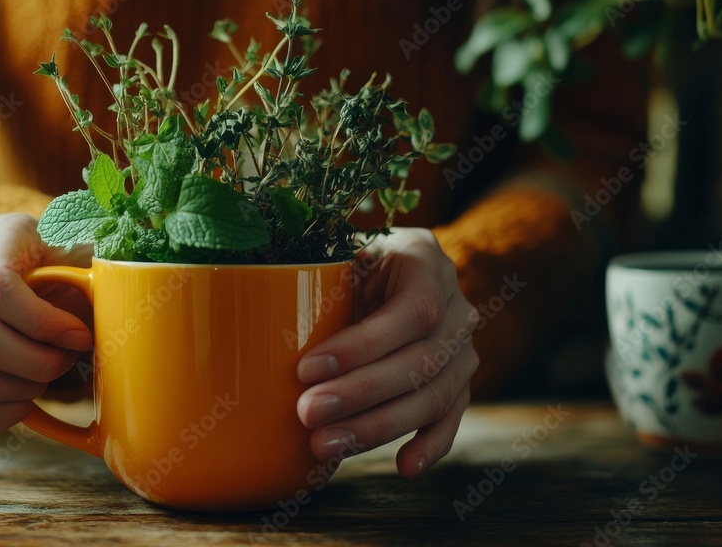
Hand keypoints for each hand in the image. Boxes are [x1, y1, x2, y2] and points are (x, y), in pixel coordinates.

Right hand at [0, 213, 92, 429]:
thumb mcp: (98, 255)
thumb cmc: (81, 272)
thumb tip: (126, 280)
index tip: (81, 336)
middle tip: (67, 360)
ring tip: (49, 376)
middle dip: (34, 363)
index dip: (42, 323)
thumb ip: (111, 260)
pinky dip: (3, 412)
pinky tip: (29, 395)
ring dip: (19, 389)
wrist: (53, 289)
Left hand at [295, 228, 478, 478]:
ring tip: (326, 444)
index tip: (307, 369)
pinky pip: (450, 417)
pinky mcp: (459, 384)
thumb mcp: (335, 254)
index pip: (410, 312)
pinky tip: (404, 467)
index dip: (361, 346)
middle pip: (420, 361)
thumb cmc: (347, 265)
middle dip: (359, 394)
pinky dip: (429, 445)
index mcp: (426, 261)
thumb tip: (257, 300)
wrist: (382, 276)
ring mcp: (464, 348)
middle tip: (307, 413)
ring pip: (434, 396)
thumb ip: (314, 270)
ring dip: (378, 427)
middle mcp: (457, 306)